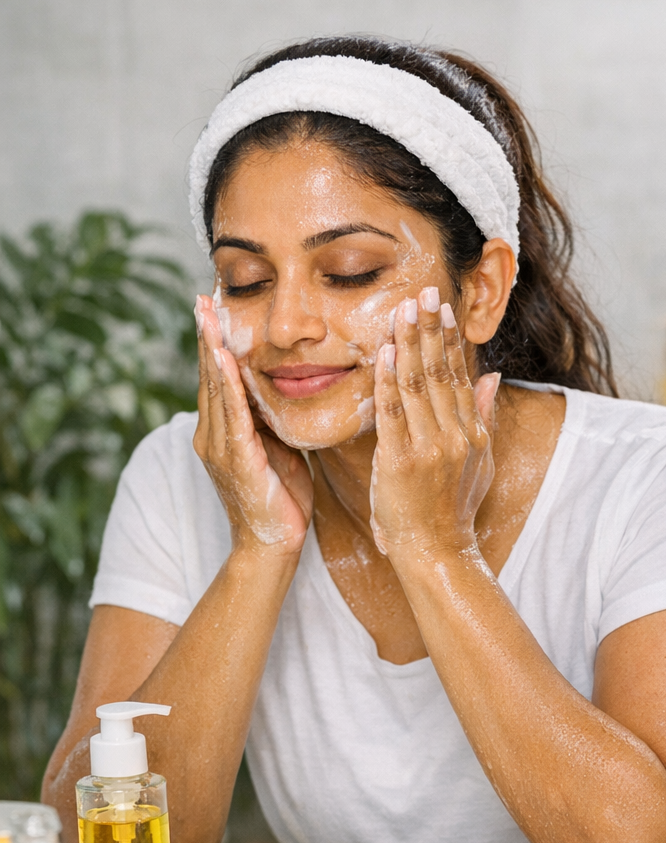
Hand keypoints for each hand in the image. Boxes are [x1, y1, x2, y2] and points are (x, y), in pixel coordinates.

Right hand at [191, 295, 313, 555]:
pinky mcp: (234, 460)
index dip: (217, 342)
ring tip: (207, 316)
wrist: (271, 545)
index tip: (216, 307)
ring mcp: (219, 446)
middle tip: (203, 297)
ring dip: (212, 350)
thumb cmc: (281, 498)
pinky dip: (229, 385)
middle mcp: (213, 434)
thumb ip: (273, 420)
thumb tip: (286, 390)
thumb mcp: (279, 448)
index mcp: (225, 430)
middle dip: (207, 335)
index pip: (220, 377)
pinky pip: (231, 414)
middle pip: (211, 375)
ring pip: (215, 388)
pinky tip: (227, 361)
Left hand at [370, 287, 499, 559]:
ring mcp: (429, 447)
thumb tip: (491, 376)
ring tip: (403, 310)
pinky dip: (387, 381)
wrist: (437, 551)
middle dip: (430, 329)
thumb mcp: (480, 461)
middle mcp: (454, 435)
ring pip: (417, 384)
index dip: (448, 340)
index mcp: (471, 433)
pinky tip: (384, 353)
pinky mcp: (401, 460)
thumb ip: (482, 416)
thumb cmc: (453, 509)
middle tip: (423, 292)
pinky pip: (393, 412)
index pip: (458, 376)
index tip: (441, 308)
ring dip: (409, 343)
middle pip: (440, 372)